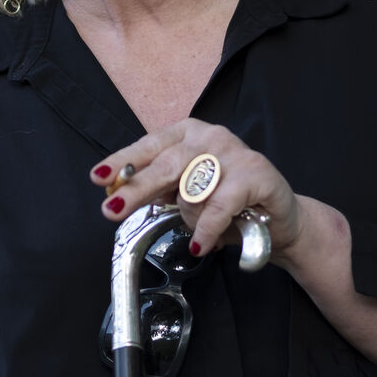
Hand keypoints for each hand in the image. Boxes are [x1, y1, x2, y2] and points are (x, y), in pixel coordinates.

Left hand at [90, 118, 302, 258]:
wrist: (278, 220)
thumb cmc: (227, 204)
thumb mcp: (185, 194)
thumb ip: (157, 188)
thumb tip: (116, 193)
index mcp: (188, 133)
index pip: (149, 146)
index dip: (123, 162)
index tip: (98, 177)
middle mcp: (210, 136)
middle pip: (166, 163)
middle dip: (137, 190)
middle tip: (113, 210)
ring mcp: (234, 152)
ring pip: (193, 188)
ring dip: (190, 217)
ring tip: (199, 230)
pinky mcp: (256, 173)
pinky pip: (220, 205)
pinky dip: (207, 229)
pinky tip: (203, 243)